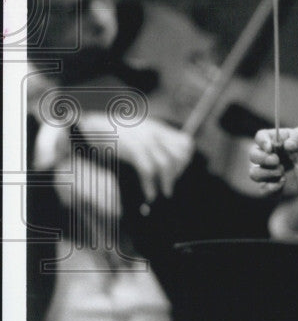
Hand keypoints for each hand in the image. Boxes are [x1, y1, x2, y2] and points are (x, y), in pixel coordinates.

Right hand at [77, 113, 194, 203]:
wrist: (90, 125)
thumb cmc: (112, 133)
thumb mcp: (138, 133)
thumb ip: (153, 143)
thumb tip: (166, 163)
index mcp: (158, 129)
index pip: (185, 144)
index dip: (185, 161)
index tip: (178, 173)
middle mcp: (155, 133)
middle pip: (179, 156)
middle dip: (177, 173)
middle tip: (169, 185)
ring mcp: (144, 140)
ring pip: (166, 164)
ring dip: (166, 183)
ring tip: (163, 194)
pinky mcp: (132, 149)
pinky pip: (148, 170)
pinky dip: (150, 185)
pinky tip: (149, 194)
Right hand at [249, 119, 297, 197]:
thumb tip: (286, 145)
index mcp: (283, 139)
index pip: (261, 137)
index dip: (261, 141)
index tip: (271, 147)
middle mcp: (277, 155)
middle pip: (253, 155)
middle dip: (260, 158)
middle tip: (277, 161)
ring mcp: (279, 171)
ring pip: (254, 173)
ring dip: (263, 173)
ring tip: (281, 172)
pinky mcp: (283, 188)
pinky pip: (264, 190)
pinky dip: (268, 188)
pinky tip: (282, 183)